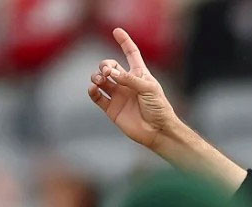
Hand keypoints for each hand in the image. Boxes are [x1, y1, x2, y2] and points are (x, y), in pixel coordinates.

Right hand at [87, 28, 177, 150]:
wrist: (158, 131)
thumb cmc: (159, 108)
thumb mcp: (149, 89)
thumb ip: (130, 79)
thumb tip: (111, 73)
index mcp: (139, 75)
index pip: (131, 54)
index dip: (124, 42)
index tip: (116, 31)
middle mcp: (127, 83)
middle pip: (110, 66)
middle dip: (105, 65)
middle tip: (108, 72)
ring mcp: (118, 95)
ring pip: (100, 79)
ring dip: (96, 76)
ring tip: (100, 80)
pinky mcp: (111, 108)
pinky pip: (96, 96)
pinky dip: (92, 90)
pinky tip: (94, 88)